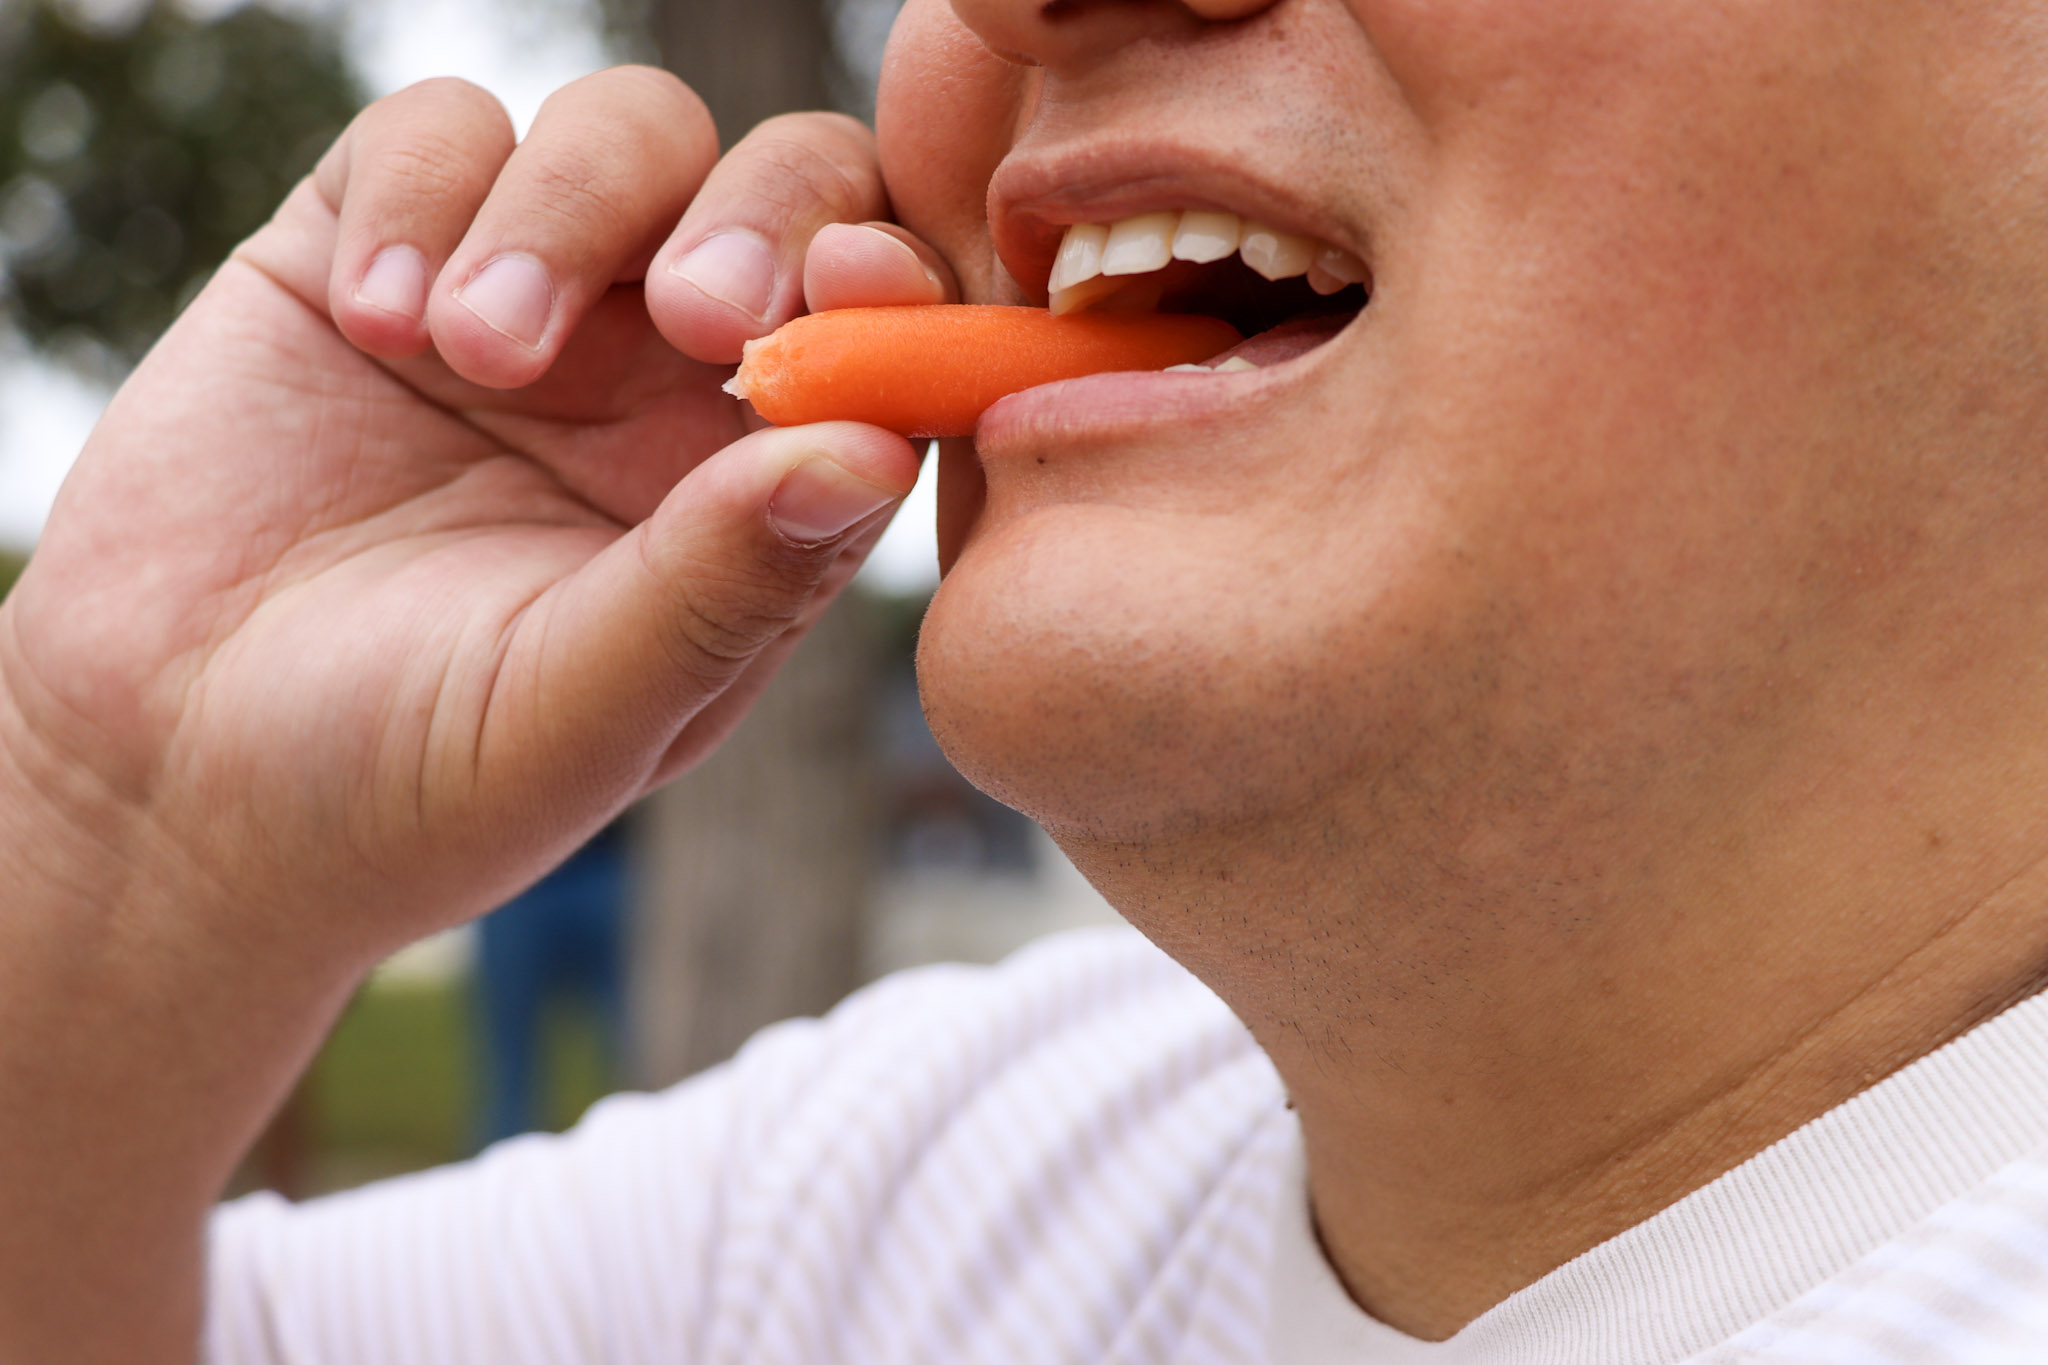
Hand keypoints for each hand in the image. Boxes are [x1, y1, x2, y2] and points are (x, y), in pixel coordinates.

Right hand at [0, 68, 958, 962]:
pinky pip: (442, 132)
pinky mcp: (375, 249)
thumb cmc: (406, 782)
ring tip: (471, 353)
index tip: (855, 283)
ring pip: (629, 135)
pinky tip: (372, 324)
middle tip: (696, 313)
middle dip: (764, 213)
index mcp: (755, 493)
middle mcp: (666, 383)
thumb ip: (724, 585)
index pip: (885, 344)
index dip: (898, 289)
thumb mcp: (581, 713)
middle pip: (791, 196)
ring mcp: (533, 306)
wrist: (172, 775)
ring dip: (571, 210)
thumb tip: (873, 450)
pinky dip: (420, 190)